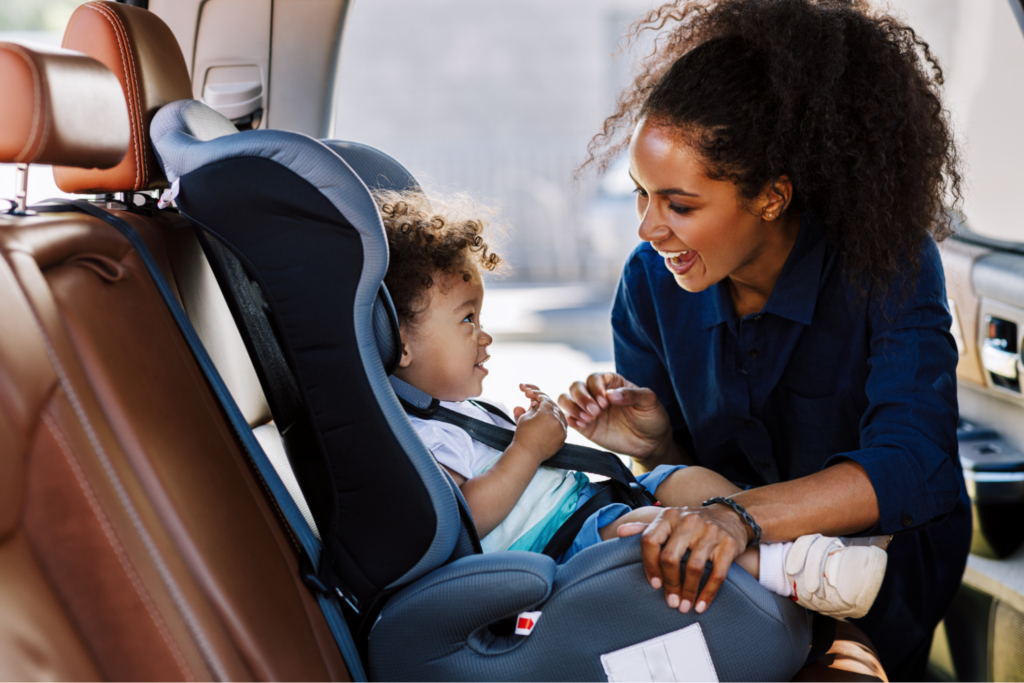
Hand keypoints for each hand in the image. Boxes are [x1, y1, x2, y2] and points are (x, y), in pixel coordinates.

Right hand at [511, 384, 566, 462]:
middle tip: (537, 403)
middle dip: (545, 404)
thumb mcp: (525, 417)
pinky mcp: (563, 438)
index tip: (533, 396)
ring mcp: (562, 430)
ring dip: (552, 412)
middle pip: (554, 406)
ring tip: (543, 412)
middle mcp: (557, 421)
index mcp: (547, 413)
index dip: (538, 396)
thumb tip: (536, 403)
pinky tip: (550, 422)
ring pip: (560, 415)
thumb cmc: (523, 435)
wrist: (526, 454)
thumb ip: (532, 408)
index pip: (545, 400)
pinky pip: (562, 426)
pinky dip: (557, 422)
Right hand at [557, 372, 672, 464]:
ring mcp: (589, 410)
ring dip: (573, 406)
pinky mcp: (585, 426)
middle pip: (576, 386)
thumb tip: (610, 395)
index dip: (595, 387)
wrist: (651, 443)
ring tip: (588, 418)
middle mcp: (597, 394)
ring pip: (566, 399)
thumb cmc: (652, 418)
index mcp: (611, 383)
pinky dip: (571, 419)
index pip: (594, 377)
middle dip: (582, 397)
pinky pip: (569, 418)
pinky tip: (583, 425)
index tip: (605, 402)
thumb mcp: (649, 401)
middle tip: (596, 412)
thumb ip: (631, 395)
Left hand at [617, 505, 749, 613]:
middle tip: (671, 601)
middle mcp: (688, 521)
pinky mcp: (728, 544)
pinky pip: (717, 574)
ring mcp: (710, 532)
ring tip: (685, 607)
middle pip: (670, 557)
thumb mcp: (669, 521)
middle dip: (669, 584)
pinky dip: (708, 593)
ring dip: (688, 592)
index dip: (649, 565)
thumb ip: (645, 528)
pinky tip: (701, 605)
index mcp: (669, 516)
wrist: (731, 515)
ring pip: (694, 568)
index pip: (650, 541)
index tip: (654, 584)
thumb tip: (620, 532)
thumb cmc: (692, 524)